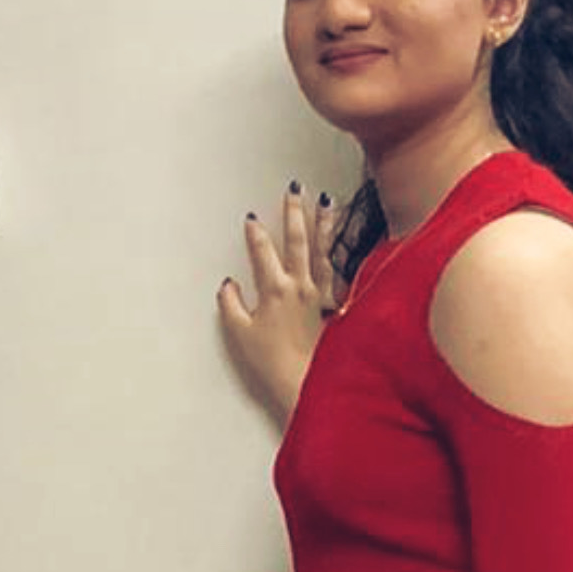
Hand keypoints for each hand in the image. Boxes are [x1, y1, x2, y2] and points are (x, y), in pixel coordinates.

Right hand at [216, 182, 348, 420]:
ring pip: (323, 250)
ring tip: (327, 201)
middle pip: (297, 240)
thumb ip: (231, 305)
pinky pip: (339, 271)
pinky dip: (341, 252)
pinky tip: (344, 241)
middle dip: (294, 212)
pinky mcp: (334, 304)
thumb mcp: (241, 334)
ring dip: (324, 223)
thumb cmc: (273, 362)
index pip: (262, 251)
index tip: (252, 218)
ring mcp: (321, 293)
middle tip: (294, 190)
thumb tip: (228, 286)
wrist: (307, 381)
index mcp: (275, 289)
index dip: (255, 233)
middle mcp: (300, 285)